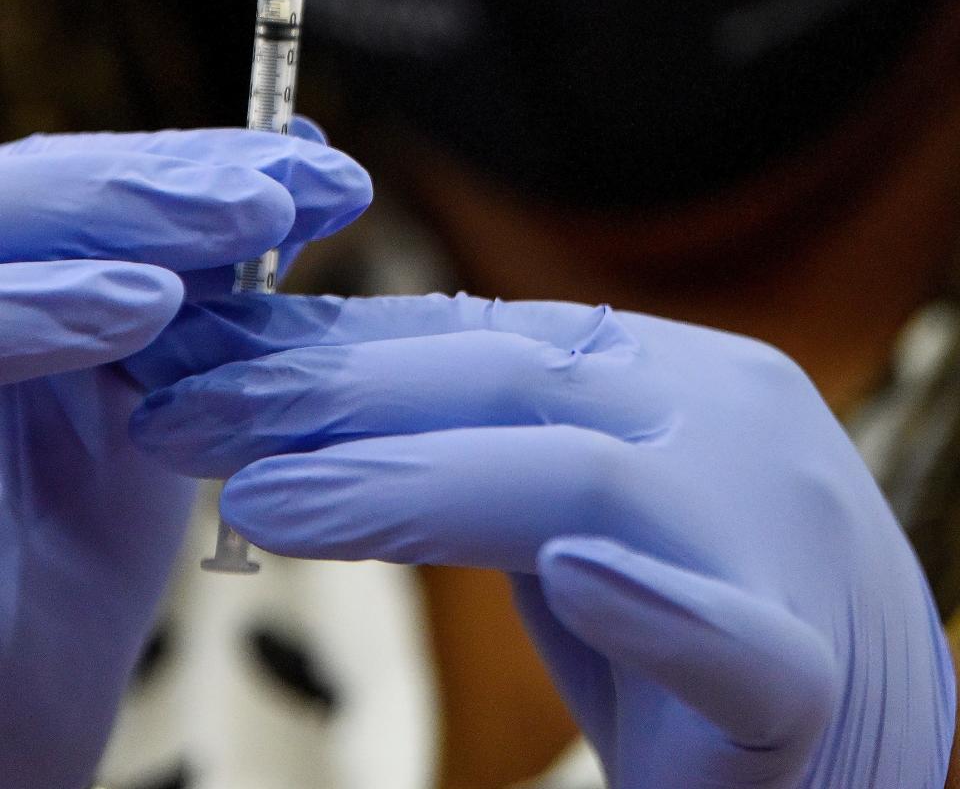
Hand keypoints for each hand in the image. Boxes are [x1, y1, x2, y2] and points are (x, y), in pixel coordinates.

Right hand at [0, 122, 369, 788]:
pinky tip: (140, 308)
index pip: (83, 179)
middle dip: (164, 175)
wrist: (17, 694)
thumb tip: (305, 152)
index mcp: (14, 278)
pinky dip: (35, 311)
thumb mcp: (171, 384)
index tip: (320, 170)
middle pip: (30, 187)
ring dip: (116, 212)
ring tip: (243, 221)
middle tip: (283, 189)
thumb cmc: (79, 536)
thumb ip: (218, 276)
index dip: (194, 160)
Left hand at [130, 292, 954, 788]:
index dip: (331, 341)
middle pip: (511, 382)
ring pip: (590, 483)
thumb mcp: (565, 498)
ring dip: (416, 485)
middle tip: (182, 413)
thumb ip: (469, 435)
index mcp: (667, 370)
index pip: (482, 335)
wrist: (852, 735)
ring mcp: (777, 539)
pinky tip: (583, 577)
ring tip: (266, 501)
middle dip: (330, 394)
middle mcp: (726, 419)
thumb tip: (290, 380)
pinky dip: (659, 609)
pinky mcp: (808, 683)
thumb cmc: (680, 609)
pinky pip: (743, 644)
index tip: (200, 352)